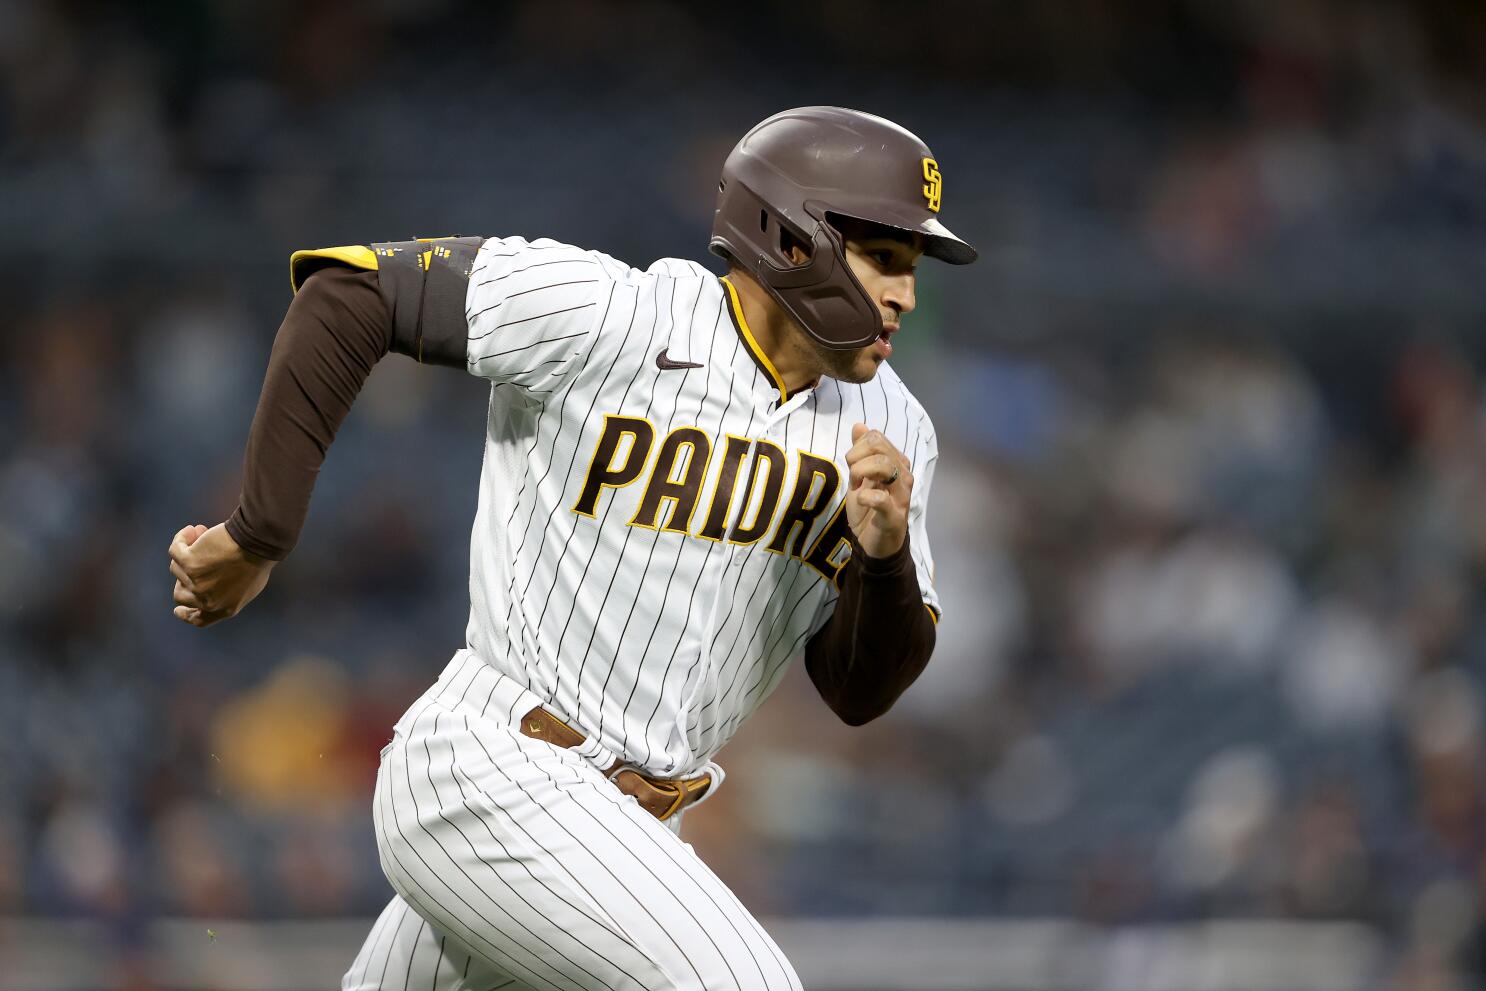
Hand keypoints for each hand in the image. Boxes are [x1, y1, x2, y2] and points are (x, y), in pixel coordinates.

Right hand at [169, 523, 274, 626]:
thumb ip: (227, 593)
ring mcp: (196, 583)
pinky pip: (175, 551)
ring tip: (201, 533)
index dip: (186, 614)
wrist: (259, 543)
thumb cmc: (258, 559)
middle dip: (185, 577)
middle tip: (193, 559)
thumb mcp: (248, 586)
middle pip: (181, 594)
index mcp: (225, 609)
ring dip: (187, 552)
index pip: (199, 619)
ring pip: (177, 568)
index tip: (178, 610)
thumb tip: (206, 583)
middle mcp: (208, 601)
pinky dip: (181, 540)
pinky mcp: (188, 564)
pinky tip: (190, 530)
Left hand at [844, 423, 911, 558]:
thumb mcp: (859, 476)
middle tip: (853, 476)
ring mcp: (902, 495)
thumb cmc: (869, 508)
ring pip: (883, 466)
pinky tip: (860, 500)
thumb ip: (860, 452)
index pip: (875, 437)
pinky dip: (865, 496)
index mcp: (896, 462)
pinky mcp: (895, 515)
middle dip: (856, 458)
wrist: (874, 543)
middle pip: (878, 446)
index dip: (857, 448)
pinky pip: (881, 498)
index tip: (852, 467)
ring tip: (857, 487)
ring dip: (860, 473)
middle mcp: (903, 474)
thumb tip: (859, 426)